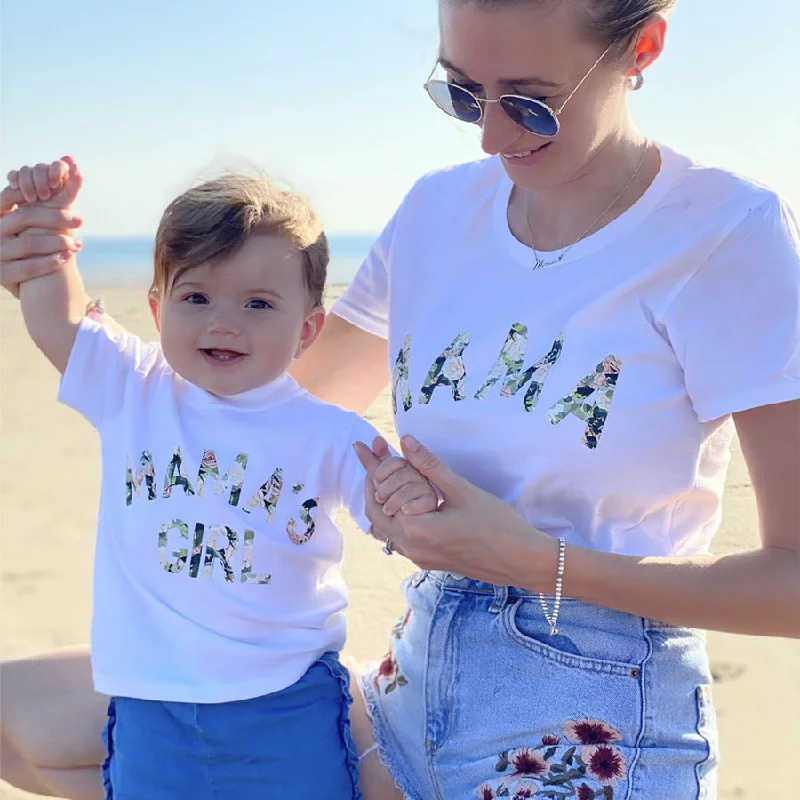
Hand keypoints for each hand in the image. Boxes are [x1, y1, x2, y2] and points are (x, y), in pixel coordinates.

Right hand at [1, 157, 83, 296]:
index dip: (40, 197)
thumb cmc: (29, 242)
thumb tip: (71, 159)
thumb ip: (48, 196)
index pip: (13, 196)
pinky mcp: (1, 275)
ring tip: (77, 244)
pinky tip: (67, 259)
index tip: (66, 197)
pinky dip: (50, 262)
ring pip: (29, 242)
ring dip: (58, 242)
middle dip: (56, 218)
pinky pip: (28, 268)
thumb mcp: (32, 219)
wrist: (14, 276)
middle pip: (25, 218)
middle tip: (80, 221)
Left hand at [354, 434, 558, 587]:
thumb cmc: (497, 525)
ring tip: (385, 472)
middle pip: (375, 510)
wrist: (521, 561)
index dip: (373, 464)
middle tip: (375, 453)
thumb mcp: (462, 490)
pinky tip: (403, 498)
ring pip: (383, 526)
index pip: (380, 491)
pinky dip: (393, 515)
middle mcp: (410, 547)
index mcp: (416, 529)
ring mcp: (418, 557)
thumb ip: (429, 465)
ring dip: (381, 499)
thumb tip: (405, 440)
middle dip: (373, 479)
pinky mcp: (428, 561)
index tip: (366, 444)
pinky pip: (397, 536)